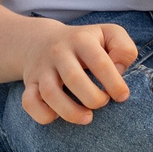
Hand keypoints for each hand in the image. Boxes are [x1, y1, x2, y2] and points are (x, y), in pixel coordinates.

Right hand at [17, 20, 138, 124]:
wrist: (40, 40)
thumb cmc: (84, 43)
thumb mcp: (108, 34)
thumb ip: (123, 48)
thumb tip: (120, 71)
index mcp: (82, 40)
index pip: (101, 62)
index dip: (115, 84)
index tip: (122, 96)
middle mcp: (59, 52)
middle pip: (74, 78)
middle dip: (94, 98)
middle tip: (103, 102)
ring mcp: (42, 68)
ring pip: (50, 93)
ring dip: (71, 112)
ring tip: (87, 117)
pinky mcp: (30, 83)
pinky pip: (29, 102)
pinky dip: (43, 114)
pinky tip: (58, 115)